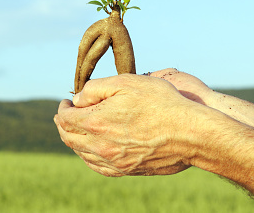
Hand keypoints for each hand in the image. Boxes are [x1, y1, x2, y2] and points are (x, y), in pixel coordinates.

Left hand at [54, 73, 209, 176]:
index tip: (67, 102)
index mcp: (96, 122)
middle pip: (69, 137)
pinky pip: (97, 166)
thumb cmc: (161, 103)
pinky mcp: (126, 170)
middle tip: (64, 115)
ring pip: (81, 153)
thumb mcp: (126, 82)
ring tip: (75, 130)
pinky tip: (90, 150)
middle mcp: (101, 146)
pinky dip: (87, 156)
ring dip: (73, 140)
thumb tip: (78, 99)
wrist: (190, 133)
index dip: (63, 108)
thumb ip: (96, 88)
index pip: (66, 118)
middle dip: (63, 124)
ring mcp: (113, 161)